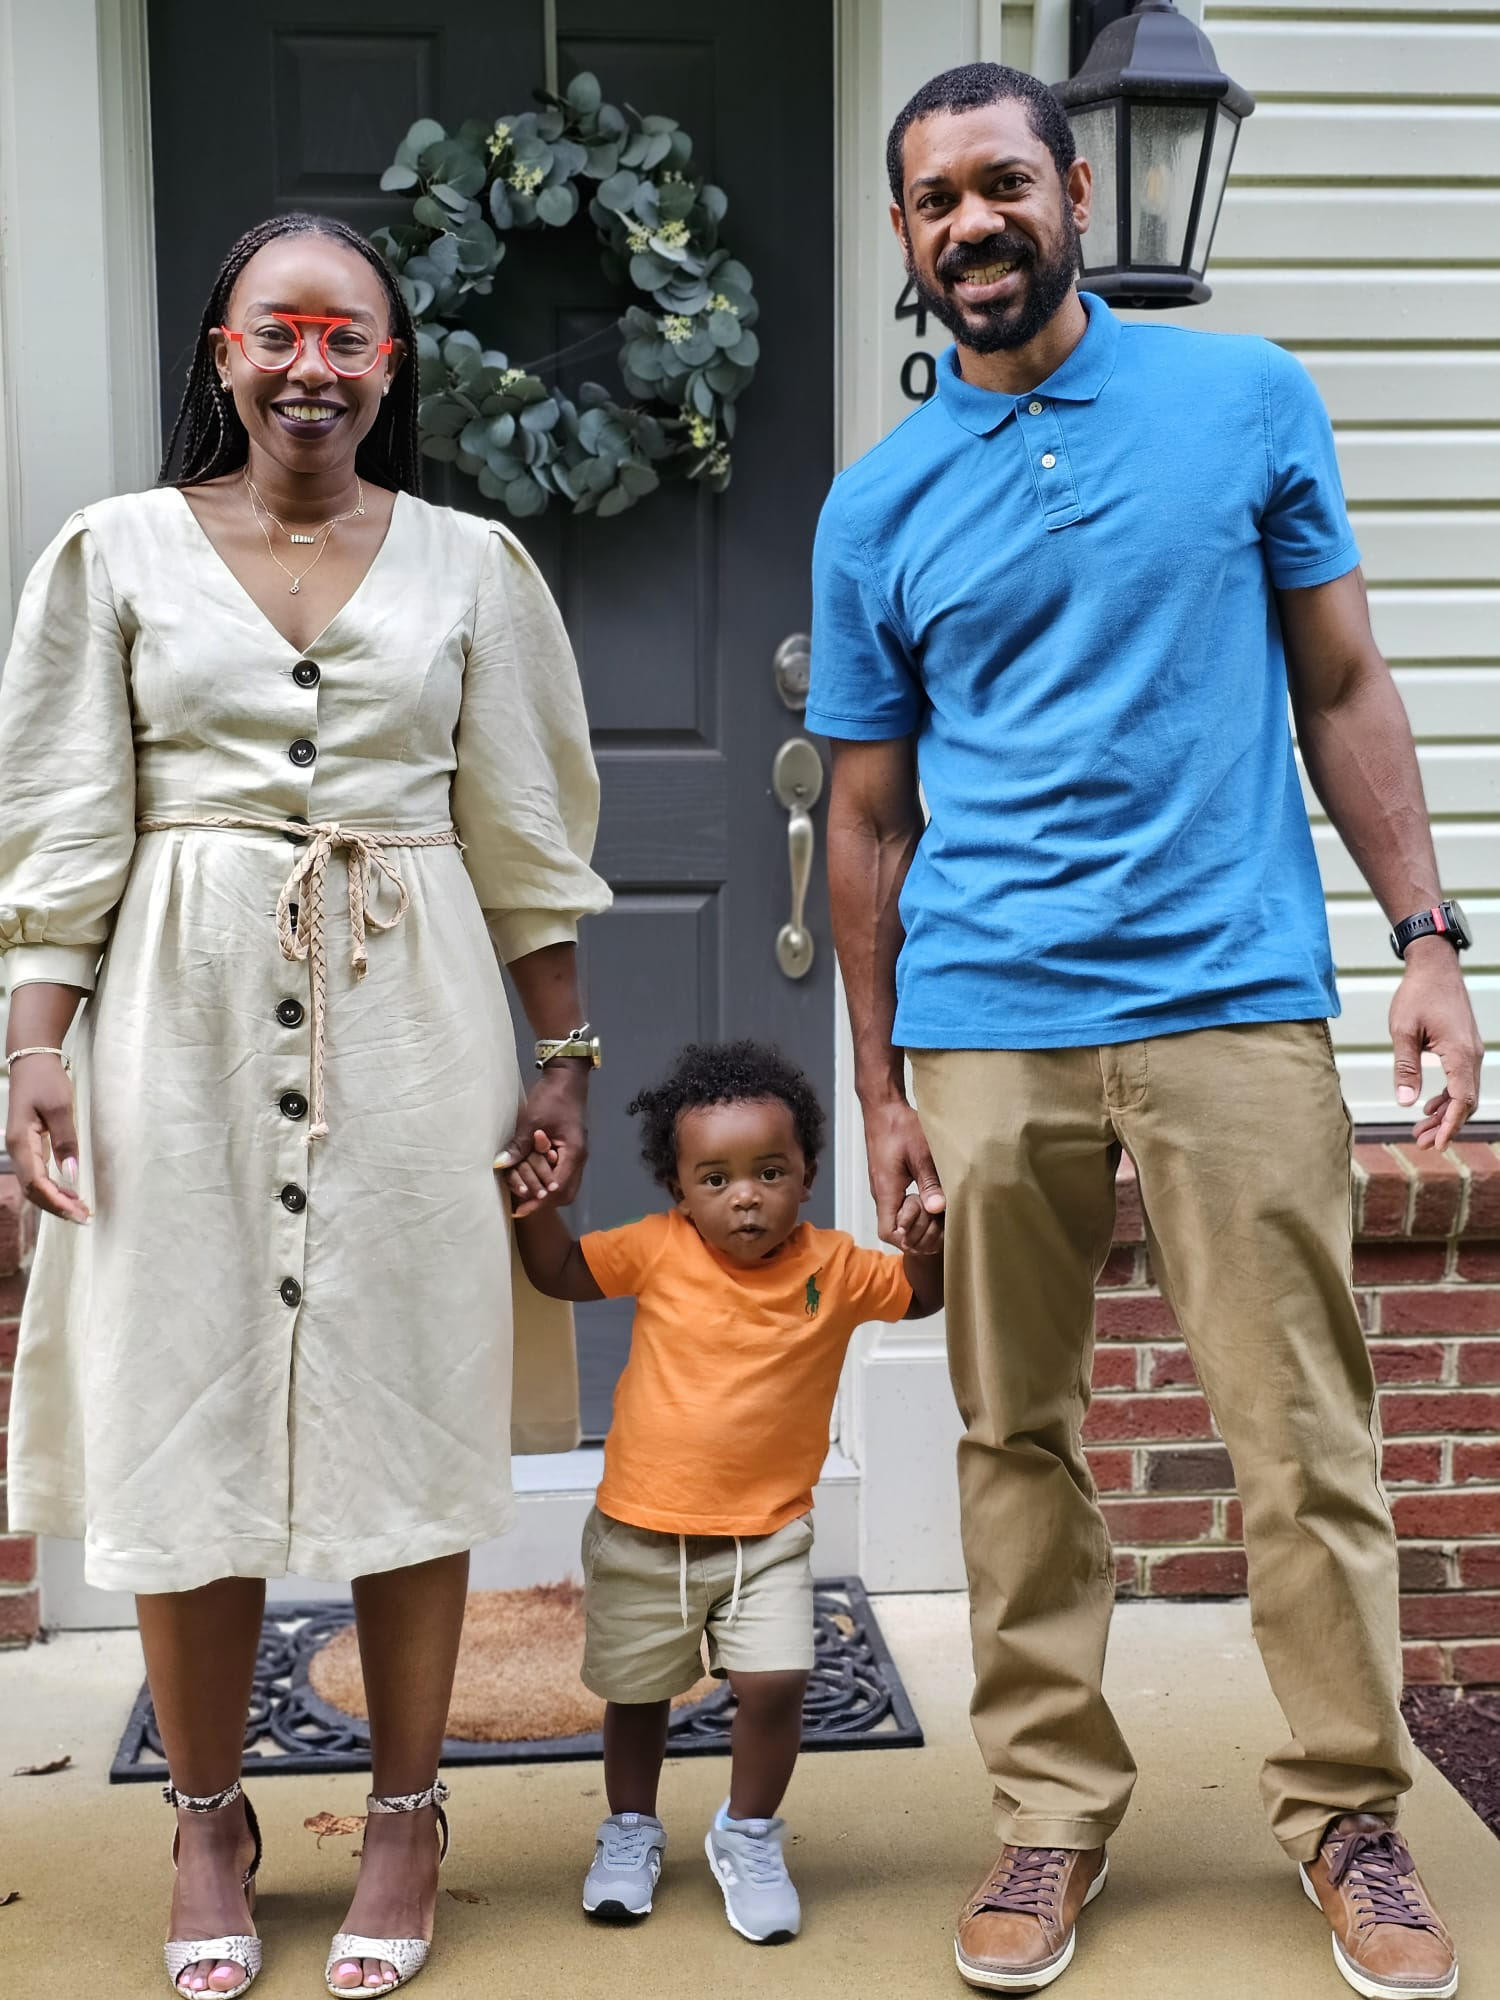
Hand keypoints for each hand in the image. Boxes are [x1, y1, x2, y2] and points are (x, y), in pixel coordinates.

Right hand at [5, 1053, 88, 1223]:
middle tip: (84, 1217)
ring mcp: (23, 1149)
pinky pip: (38, 1175)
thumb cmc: (46, 1080)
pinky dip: (53, 1188)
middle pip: (33, 1190)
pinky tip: (70, 1194)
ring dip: (56, 1200)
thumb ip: (66, 1141)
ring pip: (35, 1185)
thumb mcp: (61, 1107)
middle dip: (57, 1206)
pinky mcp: (31, 1146)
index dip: (56, 1201)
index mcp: (21, 1142)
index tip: (78, 1212)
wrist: (33, 1059)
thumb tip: (71, 1173)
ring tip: (80, 1210)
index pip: (35, 1183)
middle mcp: (18, 1149)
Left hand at [496, 1063, 589, 1215]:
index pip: (557, 1188)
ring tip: (525, 1191)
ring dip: (546, 1190)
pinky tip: (532, 1176)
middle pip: (566, 1193)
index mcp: (573, 1153)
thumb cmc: (552, 1097)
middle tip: (522, 1203)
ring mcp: (575, 1154)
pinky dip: (547, 1178)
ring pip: (565, 1185)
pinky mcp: (569, 1149)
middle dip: (544, 1201)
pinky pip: (562, 1173)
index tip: (520, 1209)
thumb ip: (519, 1145)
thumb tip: (501, 1165)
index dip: (538, 1201)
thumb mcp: (532, 1120)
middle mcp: (578, 1158)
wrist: (567, 1077)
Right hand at [862, 1094, 944, 1248]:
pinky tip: (932, 1197)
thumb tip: (938, 1209)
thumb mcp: (920, 1153)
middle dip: (921, 1232)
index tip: (927, 1216)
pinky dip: (919, 1212)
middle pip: (897, 1235)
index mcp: (887, 1191)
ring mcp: (886, 1192)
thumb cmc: (900, 1126)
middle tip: (938, 1212)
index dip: (911, 1235)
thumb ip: (929, 1182)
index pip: (889, 1233)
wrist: (884, 1109)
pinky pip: (902, 1210)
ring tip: (937, 1205)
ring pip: (901, 1224)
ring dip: (921, 1223)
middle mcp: (883, 1196)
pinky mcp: (891, 1185)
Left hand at [1390, 939, 1483, 1149]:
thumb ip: (1405, 1067)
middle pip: (1465, 1101)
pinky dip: (1448, 1096)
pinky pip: (1462, 1079)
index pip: (1461, 1100)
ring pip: (1464, 1092)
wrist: (1435, 967)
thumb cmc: (1417, 995)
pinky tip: (1429, 1105)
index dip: (1449, 1125)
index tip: (1437, 1144)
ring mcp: (1471, 1050)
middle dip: (1444, 1125)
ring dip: (1444, 1113)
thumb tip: (1406, 1103)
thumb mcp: (1403, 1031)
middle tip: (1420, 1143)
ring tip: (1421, 1129)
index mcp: (1460, 1053)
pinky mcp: (1465, 1046)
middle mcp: (1472, 1055)